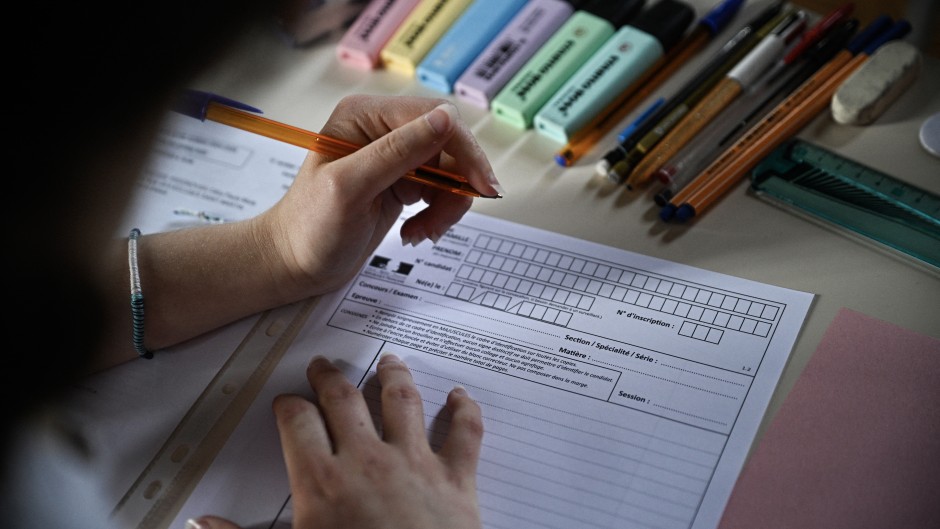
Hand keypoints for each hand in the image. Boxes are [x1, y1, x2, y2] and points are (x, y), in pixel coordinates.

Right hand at [189, 353, 483, 528]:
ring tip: (389, 361)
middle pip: (345, 400)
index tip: (287, 402)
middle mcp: (368, 460)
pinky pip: (465, 433)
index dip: (289, 406)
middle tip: (324, 367)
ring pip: (403, 401)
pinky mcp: (456, 479)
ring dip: (393, 376)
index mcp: (323, 481)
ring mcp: (416, 464)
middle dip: (331, 378)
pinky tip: (460, 395)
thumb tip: (201, 525)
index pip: (298, 422)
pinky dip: (465, 410)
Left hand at [258, 95, 501, 295]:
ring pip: (451, 171)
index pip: (435, 117)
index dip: (464, 151)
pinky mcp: (403, 181)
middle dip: (456, 185)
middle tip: (445, 221)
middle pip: (450, 145)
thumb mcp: (351, 189)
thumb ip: (397, 151)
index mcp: (366, 115)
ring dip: (447, 206)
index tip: (481, 187)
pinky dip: (439, 214)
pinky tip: (416, 232)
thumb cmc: (309, 228)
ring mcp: (395, 156)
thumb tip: (446, 119)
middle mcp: (383, 129)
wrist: (294, 263)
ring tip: (422, 233)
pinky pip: (442, 190)